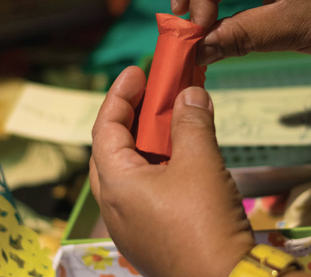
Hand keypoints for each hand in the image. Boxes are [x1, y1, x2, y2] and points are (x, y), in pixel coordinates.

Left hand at [89, 66, 254, 276]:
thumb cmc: (205, 221)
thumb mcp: (200, 162)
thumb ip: (191, 121)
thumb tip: (190, 93)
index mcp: (116, 184)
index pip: (105, 128)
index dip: (120, 95)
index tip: (138, 72)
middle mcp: (114, 206)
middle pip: (110, 149)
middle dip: (129, 118)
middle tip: (152, 96)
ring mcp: (129, 226)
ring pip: (127, 172)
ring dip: (145, 143)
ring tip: (169, 122)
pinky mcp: (148, 238)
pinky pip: (143, 192)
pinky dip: (156, 167)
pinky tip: (179, 161)